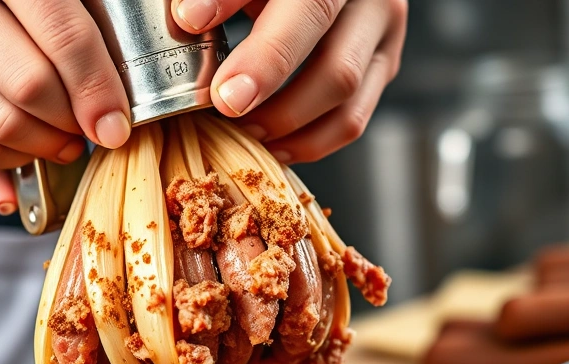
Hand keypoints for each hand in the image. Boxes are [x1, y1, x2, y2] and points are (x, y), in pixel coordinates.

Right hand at [0, 0, 132, 212]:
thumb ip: (74, 23)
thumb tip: (112, 102)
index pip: (62, 37)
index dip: (97, 88)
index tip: (117, 123)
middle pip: (30, 90)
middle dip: (71, 121)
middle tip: (91, 128)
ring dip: (44, 148)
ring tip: (64, 140)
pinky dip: (8, 171)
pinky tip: (29, 164)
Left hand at [172, 0, 406, 162]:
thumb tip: (184, 19)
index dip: (232, 1)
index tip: (188, 19)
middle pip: (315, 19)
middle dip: (265, 64)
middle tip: (223, 98)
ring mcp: (380, 25)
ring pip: (342, 79)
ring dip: (285, 115)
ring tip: (240, 126)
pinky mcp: (384, 64)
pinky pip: (351, 118)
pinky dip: (307, 141)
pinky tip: (269, 145)